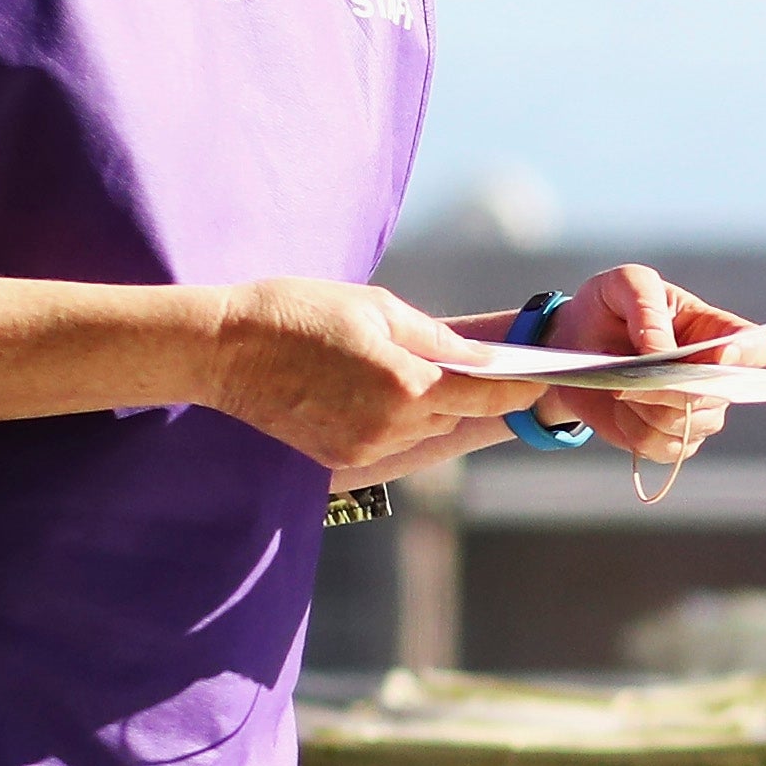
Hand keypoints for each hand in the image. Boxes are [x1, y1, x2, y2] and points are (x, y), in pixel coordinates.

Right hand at [199, 279, 534, 475]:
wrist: (223, 349)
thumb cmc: (297, 312)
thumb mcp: (374, 307)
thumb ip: (434, 338)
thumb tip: (478, 357)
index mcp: (406, 384)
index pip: (486, 395)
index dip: (518, 387)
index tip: (541, 377)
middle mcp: (390, 426)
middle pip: (455, 414)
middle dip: (466, 390)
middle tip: (471, 361)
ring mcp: (364, 448)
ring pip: (424, 430)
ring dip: (429, 405)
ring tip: (400, 367)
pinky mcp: (340, 458)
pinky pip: (389, 440)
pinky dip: (395, 418)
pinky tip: (368, 387)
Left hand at [544, 262, 765, 468]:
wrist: (573, 343)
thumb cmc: (609, 307)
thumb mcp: (623, 285)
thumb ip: (647, 308)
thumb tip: (662, 352)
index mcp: (713, 330)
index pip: (754, 346)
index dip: (746, 354)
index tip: (721, 356)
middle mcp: (712, 374)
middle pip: (720, 395)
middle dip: (675, 388)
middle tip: (634, 375)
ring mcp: (694, 410)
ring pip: (689, 424)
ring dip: (649, 408)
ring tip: (620, 385)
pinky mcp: (668, 437)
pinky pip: (665, 448)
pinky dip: (636, 431)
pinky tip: (621, 409)